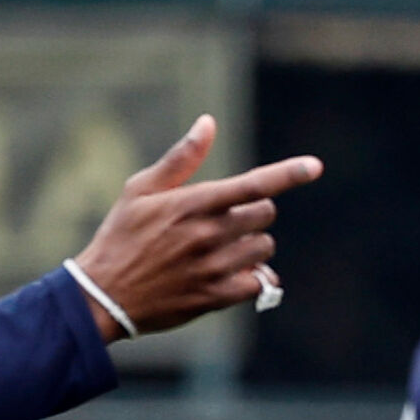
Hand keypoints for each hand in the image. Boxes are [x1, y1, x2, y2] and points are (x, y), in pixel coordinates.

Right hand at [67, 116, 322, 339]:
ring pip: (264, 247)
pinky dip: (254, 277)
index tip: (315, 167)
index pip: (253, 184)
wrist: (103, 295)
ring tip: (224, 250)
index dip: (288, 174)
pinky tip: (234, 274)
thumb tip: (208, 122)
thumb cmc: (121, 236)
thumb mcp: (140, 190)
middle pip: (264, 214)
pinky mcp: (215, 297)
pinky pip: (258, 282)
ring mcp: (214, 267)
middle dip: (253, 213)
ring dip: (252, 246)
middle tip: (228, 221)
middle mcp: (208, 234)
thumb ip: (181, 159)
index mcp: (193, 203)